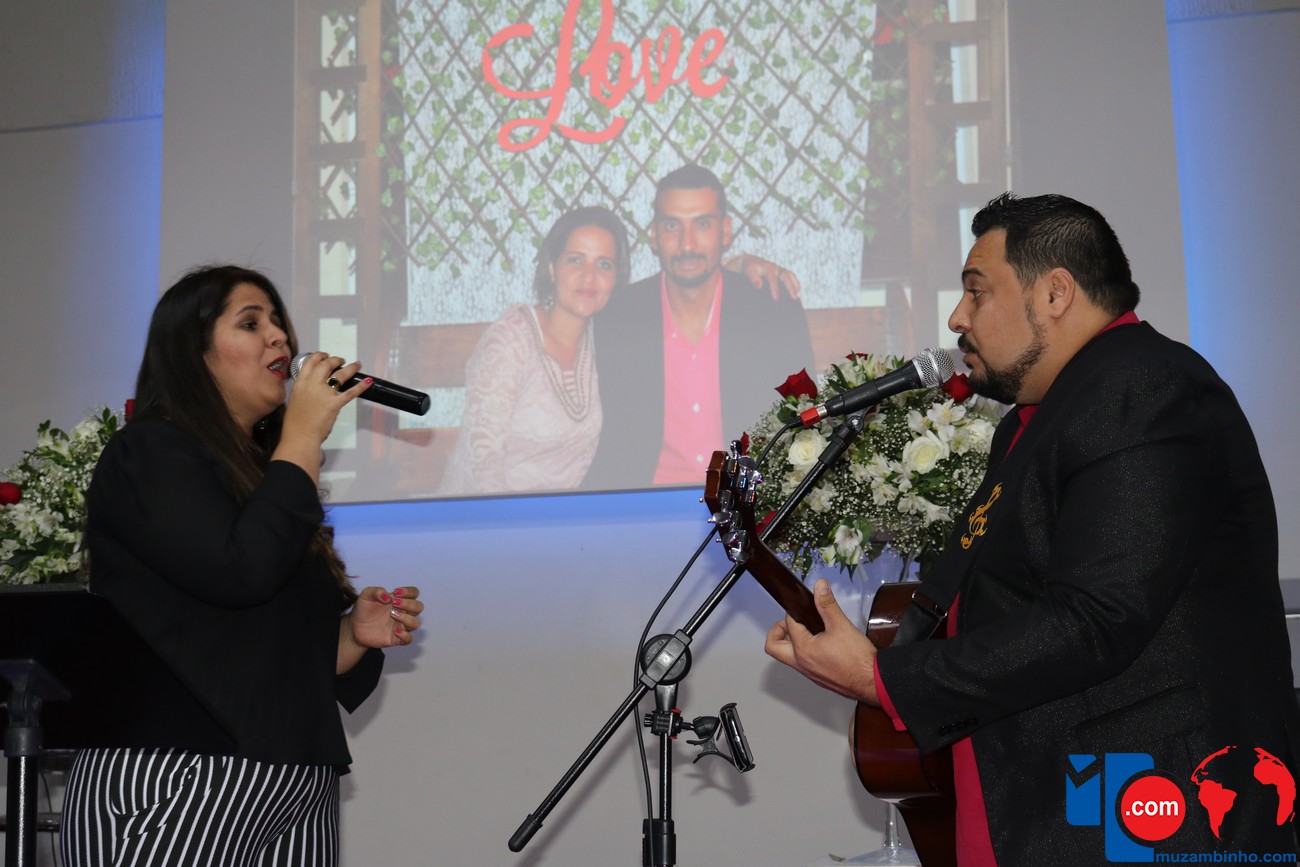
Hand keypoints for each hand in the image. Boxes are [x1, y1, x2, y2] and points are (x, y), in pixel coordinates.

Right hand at [282, 352, 372, 445]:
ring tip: (356, 365)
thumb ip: (303, 392)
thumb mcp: (295, 401)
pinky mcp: (334, 404)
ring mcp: (324, 394)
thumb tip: (310, 388)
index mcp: (300, 384)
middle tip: (341, 360)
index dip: (319, 356)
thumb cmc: (295, 423)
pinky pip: (351, 392)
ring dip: (350, 368)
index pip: (310, 363)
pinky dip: (361, 386)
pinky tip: (368, 381)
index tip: (325, 355)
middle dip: (335, 360)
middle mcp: (312, 385)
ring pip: (340, 374)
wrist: (299, 436)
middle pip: (326, 365)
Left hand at [347, 585, 423, 648]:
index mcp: (399, 600)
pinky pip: (409, 639)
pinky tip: (395, 631)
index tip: (395, 592)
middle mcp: (403, 612)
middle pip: (419, 607)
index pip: (414, 593)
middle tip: (394, 603)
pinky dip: (405, 635)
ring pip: (416, 623)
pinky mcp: (396, 638)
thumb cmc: (364, 610)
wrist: (355, 627)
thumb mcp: (366, 596)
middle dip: (409, 604)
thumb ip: (375, 591)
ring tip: (392, 615)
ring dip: (407, 618)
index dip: (409, 592)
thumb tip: (387, 596)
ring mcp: (401, 626)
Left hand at [724, 254, 800, 299]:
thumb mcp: (735, 278)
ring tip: (794, 297)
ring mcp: (774, 267)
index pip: (751, 271)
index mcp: (750, 266)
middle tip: (776, 298)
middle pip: (771, 272)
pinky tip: (797, 294)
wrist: (747, 262)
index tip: (758, 286)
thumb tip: (739, 299)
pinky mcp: (781, 271)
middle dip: (774, 285)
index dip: (755, 278)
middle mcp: (764, 265)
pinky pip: (790, 276)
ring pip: (784, 273)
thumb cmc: (741, 275)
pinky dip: (795, 284)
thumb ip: (736, 284)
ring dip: (790, 285)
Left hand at [764, 579, 879, 704]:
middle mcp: (801, 663)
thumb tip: (819, 587)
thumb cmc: (857, 659)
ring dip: (791, 642)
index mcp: (802, 649)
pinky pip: (802, 664)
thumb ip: (827, 604)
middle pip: (773, 647)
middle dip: (778, 631)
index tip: (804, 606)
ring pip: (788, 657)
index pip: (788, 624)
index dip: (794, 611)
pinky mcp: (819, 678)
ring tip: (808, 630)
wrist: (873, 682)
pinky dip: (804, 652)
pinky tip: (820, 644)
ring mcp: (809, 673)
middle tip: (792, 622)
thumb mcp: (841, 625)